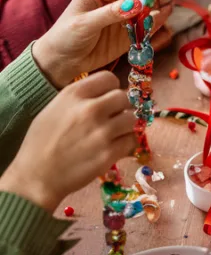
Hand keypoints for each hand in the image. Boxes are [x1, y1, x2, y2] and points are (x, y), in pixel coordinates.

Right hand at [0, 72, 135, 212]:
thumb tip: (103, 96)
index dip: (111, 88)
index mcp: (74, 95)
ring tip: (114, 134)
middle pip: (123, 97)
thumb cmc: (40, 143)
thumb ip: (79, 99)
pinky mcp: (109, 153)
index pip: (109, 78)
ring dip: (125, 126)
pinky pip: (131, 141)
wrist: (36, 177)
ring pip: (131, 119)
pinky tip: (116, 148)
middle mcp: (90, 109)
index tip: (108, 99)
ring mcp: (102, 132)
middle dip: (120, 107)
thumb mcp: (53, 109)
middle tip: (113, 118)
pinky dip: (126, 144)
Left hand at [32, 0, 171, 88]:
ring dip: (159, 7)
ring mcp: (124, 16)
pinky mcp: (129, 33)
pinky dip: (156, 23)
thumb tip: (138, 3)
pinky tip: (163, 20)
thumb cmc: (66, 36)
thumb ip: (112, 13)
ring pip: (147, 7)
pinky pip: (146, 25)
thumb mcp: (86, 23)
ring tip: (168, 10)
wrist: (61, 61)